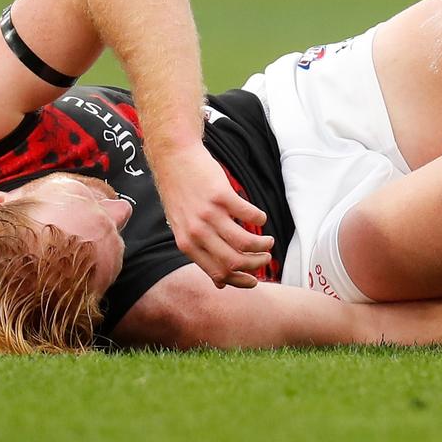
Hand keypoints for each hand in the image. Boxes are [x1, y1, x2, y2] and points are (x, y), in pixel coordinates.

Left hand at [151, 142, 274, 287]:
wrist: (173, 159)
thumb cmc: (180, 193)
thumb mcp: (182, 228)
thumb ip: (200, 253)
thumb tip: (220, 283)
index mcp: (187, 244)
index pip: (218, 273)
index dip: (240, 281)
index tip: (255, 280)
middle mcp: (197, 232)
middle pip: (234, 261)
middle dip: (256, 264)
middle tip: (266, 258)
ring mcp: (209, 214)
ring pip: (244, 242)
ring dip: (263, 245)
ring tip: (268, 241)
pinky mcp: (221, 195)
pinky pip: (249, 215)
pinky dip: (260, 219)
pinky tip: (261, 217)